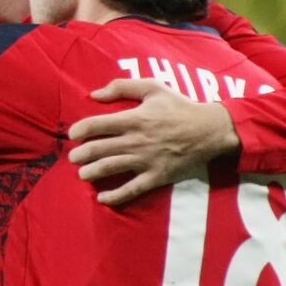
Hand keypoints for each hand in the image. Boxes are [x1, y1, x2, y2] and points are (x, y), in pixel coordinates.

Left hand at [68, 78, 239, 205]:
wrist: (211, 129)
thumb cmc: (179, 107)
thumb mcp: (154, 88)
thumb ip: (123, 87)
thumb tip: (94, 94)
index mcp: (134, 118)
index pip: (97, 124)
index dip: (79, 130)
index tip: (73, 135)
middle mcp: (136, 140)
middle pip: (98, 149)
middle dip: (80, 155)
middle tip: (74, 158)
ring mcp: (146, 160)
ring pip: (110, 168)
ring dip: (91, 173)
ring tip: (83, 174)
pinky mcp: (156, 176)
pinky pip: (132, 189)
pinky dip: (114, 196)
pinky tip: (101, 198)